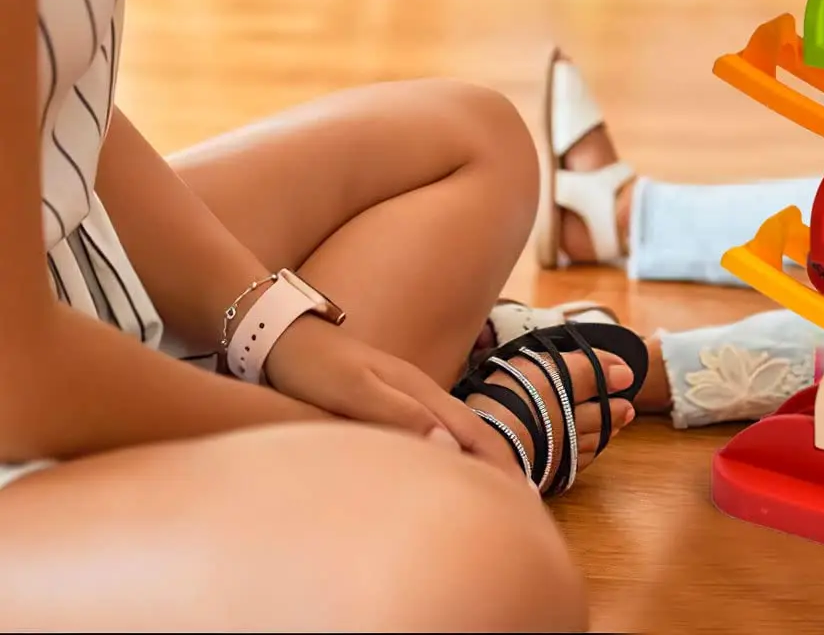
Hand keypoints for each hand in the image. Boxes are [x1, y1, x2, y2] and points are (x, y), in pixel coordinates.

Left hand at [262, 316, 508, 471]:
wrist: (282, 335)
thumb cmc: (315, 367)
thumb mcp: (353, 391)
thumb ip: (398, 416)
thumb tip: (449, 447)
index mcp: (418, 392)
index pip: (473, 432)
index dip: (502, 462)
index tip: (527, 495)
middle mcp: (420, 392)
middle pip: (473, 430)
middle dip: (502, 462)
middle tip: (525, 502)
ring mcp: (405, 395)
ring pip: (456, 430)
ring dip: (481, 458)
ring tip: (497, 491)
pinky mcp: (388, 401)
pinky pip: (436, 431)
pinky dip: (455, 452)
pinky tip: (449, 465)